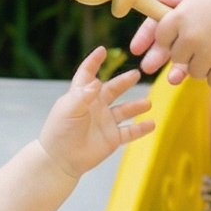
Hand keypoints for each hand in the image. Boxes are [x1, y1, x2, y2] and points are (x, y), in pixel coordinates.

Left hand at [38, 48, 153, 176]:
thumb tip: (98, 82)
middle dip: (124, 82)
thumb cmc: (59, 132)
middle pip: (113, 90)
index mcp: (81, 96)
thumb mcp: (68, 110)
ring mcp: (105, 122)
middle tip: (137, 74)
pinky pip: (130, 131)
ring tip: (147, 102)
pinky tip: (151, 123)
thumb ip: (82, 95)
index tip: (102, 50)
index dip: (93, 62)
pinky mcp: (112, 138)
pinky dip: (141, 128)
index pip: (88, 74)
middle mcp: (95, 107)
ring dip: (136, 106)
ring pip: (125, 110)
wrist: (60, 160)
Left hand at [130, 0, 210, 89]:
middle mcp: (189, 37)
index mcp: (178, 17)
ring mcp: (208, 54)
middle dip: (186, 53)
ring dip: (203, 66)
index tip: (180, 37)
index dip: (170, 39)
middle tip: (202, 45)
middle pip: (177, 57)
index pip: (161, 38)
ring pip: (194, 72)